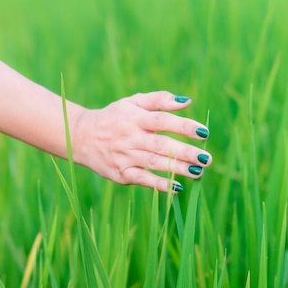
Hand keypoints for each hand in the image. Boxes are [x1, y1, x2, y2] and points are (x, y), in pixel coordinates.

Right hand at [72, 91, 211, 192]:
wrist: (80, 137)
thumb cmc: (113, 117)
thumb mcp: (132, 102)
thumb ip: (159, 100)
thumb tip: (187, 102)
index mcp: (134, 118)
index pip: (162, 121)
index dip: (183, 126)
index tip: (203, 133)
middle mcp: (129, 137)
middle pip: (161, 145)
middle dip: (186, 152)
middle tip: (206, 158)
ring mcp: (124, 156)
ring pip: (154, 163)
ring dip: (178, 168)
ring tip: (199, 172)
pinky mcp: (120, 173)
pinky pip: (142, 179)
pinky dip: (159, 184)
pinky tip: (177, 187)